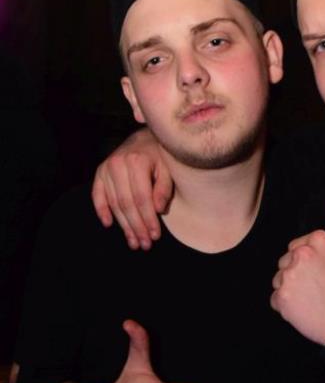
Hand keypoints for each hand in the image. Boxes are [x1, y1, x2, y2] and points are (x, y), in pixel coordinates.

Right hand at [91, 130, 173, 249]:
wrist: (145, 137)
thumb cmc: (160, 156)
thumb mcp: (168, 168)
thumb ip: (164, 188)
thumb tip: (158, 209)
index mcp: (137, 161)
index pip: (142, 198)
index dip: (148, 219)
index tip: (155, 235)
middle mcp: (118, 164)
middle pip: (127, 203)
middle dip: (136, 227)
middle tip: (144, 244)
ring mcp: (106, 168)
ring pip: (114, 203)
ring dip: (123, 225)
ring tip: (133, 242)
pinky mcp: (100, 172)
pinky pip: (97, 194)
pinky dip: (101, 210)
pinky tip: (108, 224)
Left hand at [271, 200, 324, 344]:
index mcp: (317, 240)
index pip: (298, 246)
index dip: (310, 263)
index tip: (322, 275)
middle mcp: (300, 254)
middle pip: (286, 262)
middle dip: (297, 274)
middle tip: (318, 288)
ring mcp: (289, 276)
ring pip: (280, 280)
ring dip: (291, 289)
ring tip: (312, 299)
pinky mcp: (282, 298)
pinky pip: (276, 300)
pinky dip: (287, 306)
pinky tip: (305, 309)